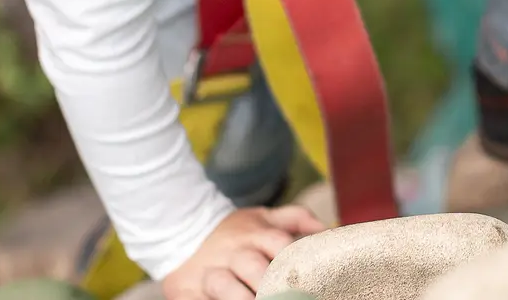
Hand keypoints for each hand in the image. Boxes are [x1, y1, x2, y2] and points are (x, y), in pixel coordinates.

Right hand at [161, 205, 326, 299]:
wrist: (180, 232)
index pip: (280, 244)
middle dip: (271, 284)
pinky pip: (198, 299)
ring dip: (241, 297)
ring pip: (225, 284)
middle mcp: (234, 252)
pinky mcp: (187, 289)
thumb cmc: (233, 232)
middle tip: (285, 294)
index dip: (294, 260)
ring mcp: (210, 271)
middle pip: (255, 267)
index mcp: (255, 233)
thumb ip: (296, 218)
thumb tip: (327, 229)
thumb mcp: (262, 217)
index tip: (311, 279)